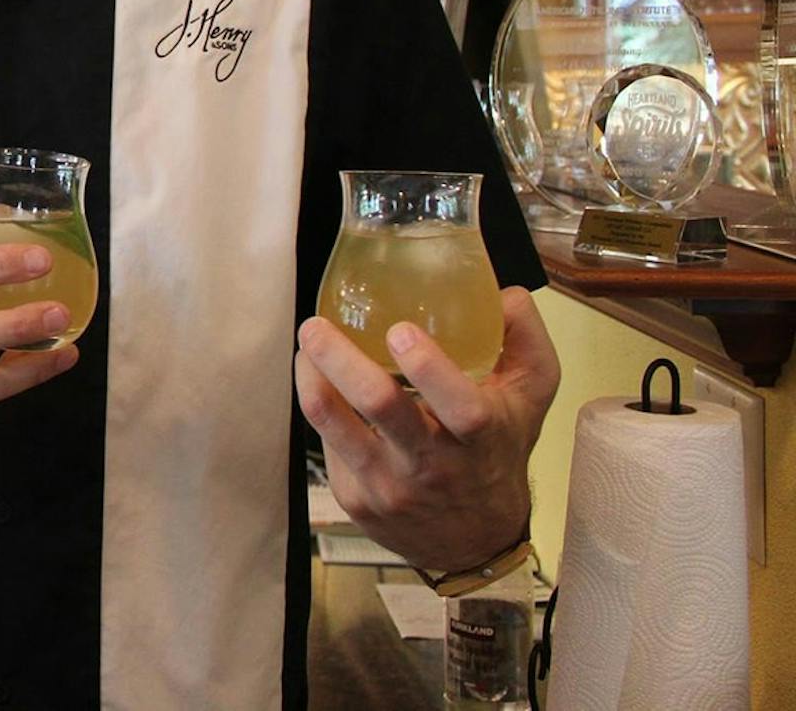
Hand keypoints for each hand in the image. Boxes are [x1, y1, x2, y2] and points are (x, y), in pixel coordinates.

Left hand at [294, 286, 560, 571]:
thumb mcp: (530, 402)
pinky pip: (328, 446)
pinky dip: (321, 408)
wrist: (475, 543)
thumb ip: (525, 342)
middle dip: (341, 360)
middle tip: (315, 325)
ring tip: (306, 347)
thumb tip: (506, 291)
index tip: (400, 330)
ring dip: (312, 379)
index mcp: (481, 438)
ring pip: (335, 426)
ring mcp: (390, 486)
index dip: (430, 368)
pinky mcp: (355, 500)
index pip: (461, 407)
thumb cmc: (498, 453)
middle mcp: (434, 466)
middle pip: (380, 407)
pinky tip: (319, 384)